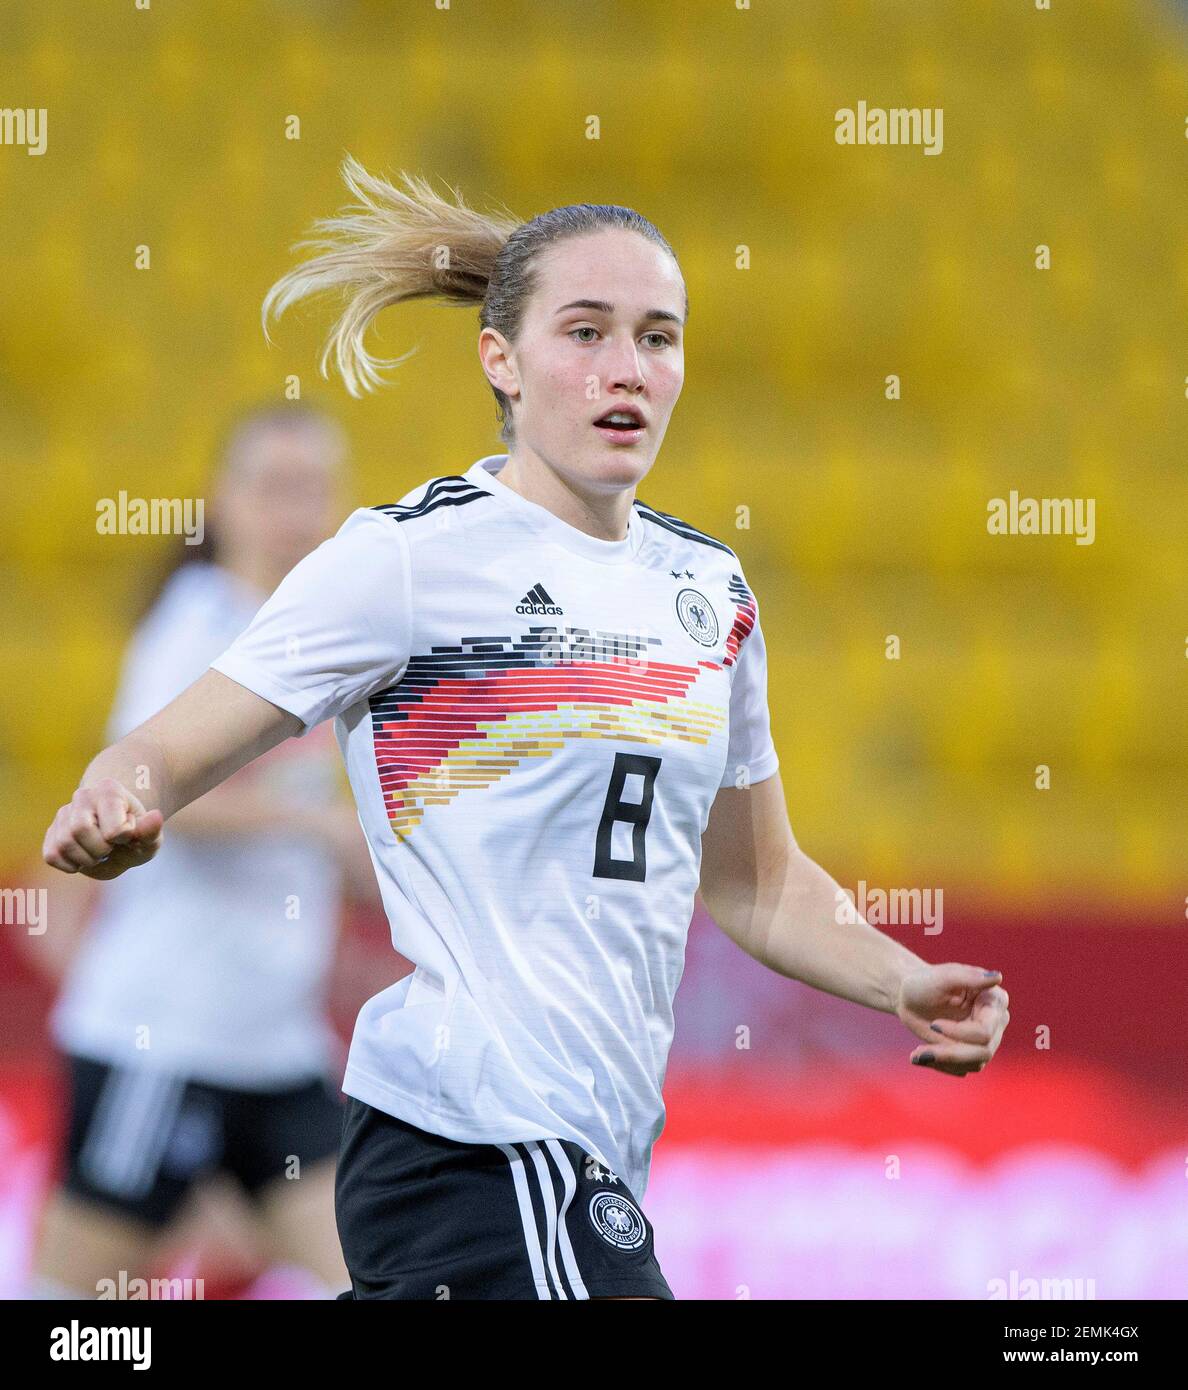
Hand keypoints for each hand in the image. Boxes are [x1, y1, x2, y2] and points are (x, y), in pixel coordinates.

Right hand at [42, 778, 164, 879]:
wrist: (119, 835)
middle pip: (79, 829)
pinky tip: (85, 859)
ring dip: (86, 859)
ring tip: (99, 853)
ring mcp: (64, 813)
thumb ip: (152, 830)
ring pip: (64, 843)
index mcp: (110, 790)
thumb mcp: (150, 837)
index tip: (128, 834)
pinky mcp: (52, 832)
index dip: (124, 838)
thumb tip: (156, 815)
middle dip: (100, 849)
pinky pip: (52, 855)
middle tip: (112, 847)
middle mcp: (83, 796)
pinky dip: (70, 865)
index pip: (113, 828)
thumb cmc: (135, 835)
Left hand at [895, 963, 1009, 1076]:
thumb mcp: (943, 976)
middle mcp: (996, 1022)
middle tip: (920, 1053)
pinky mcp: (971, 1053)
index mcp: (994, 1000)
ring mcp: (986, 1040)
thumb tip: (997, 977)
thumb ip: (969, 977)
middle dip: (951, 1054)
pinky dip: (939, 1065)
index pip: (985, 1031)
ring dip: (943, 1061)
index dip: (960, 1033)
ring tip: (916, 1055)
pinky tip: (920, 1056)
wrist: (910, 997)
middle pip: (983, 1051)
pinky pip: (962, 1068)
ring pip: (974, 1063)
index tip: (934, 1024)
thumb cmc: (926, 982)